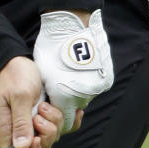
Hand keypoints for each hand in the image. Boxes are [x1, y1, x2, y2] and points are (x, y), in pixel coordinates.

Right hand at [0, 56, 68, 147]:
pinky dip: (69, 121)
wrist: (18, 60)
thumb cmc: (15, 75)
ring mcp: (33, 125)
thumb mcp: (19, 96)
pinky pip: (62, 128)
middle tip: (42, 113)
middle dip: (47, 135)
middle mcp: (19, 131)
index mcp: (6, 130)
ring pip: (51, 138)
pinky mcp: (46, 117)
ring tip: (46, 104)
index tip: (37, 139)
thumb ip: (21, 122)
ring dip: (55, 123)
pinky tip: (73, 112)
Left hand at [32, 9, 113, 133]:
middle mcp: (83, 96)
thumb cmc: (52, 48)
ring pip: (85, 97)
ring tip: (69, 73)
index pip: (62, 120)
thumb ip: (46, 93)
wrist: (73, 27)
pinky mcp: (106, 80)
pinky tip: (80, 70)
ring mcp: (97, 88)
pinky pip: (95, 87)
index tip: (50, 105)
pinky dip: (88, 82)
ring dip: (77, 91)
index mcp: (64, 97)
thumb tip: (46, 104)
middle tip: (59, 84)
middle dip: (66, 102)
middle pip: (74, 109)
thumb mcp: (41, 72)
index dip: (55, 115)